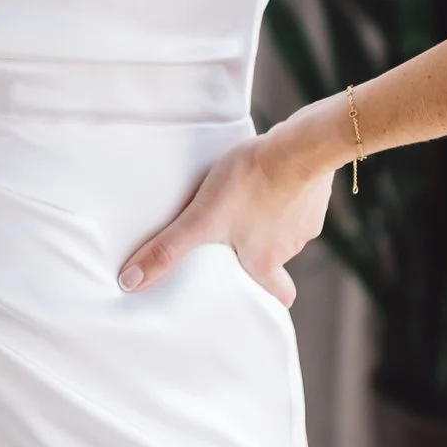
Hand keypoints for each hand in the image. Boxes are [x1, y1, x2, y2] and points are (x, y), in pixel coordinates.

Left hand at [116, 114, 340, 309]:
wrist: (299, 147)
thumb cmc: (252, 182)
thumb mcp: (201, 218)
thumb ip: (168, 250)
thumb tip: (131, 282)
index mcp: (264, 262)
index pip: (277, 295)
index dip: (269, 298)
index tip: (261, 299)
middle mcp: (289, 249)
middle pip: (275, 261)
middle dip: (261, 253)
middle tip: (243, 242)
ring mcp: (306, 222)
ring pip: (284, 230)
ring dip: (269, 221)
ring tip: (248, 202)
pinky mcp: (314, 194)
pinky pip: (298, 202)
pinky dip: (284, 195)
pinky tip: (269, 180)